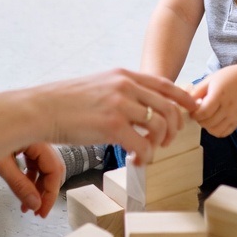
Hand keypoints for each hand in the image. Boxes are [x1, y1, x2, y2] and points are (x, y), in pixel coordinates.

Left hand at [0, 144, 64, 217]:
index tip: (42, 210)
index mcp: (37, 138)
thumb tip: (34, 204)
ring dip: (37, 187)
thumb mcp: (1, 164)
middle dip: (46, 192)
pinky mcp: (24, 144)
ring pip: (42, 168)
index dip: (50, 193)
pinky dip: (30, 178)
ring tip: (27, 205)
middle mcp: (38, 138)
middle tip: (38, 211)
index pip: (54, 169)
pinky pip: (33, 164)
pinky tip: (22, 190)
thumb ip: (19, 184)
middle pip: (51, 169)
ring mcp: (31, 141)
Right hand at [42, 69, 196, 165]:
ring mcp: (120, 104)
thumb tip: (138, 105)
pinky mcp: (112, 125)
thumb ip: (120, 91)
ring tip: (148, 153)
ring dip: (159, 145)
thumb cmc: (66, 102)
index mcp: (123, 75)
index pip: (165, 84)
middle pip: (169, 107)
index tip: (193, 110)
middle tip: (164, 143)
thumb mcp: (99, 85)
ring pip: (160, 126)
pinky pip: (143, 144)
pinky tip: (136, 160)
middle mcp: (125, 86)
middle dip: (174, 129)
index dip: (184, 98)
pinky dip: (146, 157)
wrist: (42, 108)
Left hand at [191, 66, 236, 136]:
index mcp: (219, 94)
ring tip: (206, 117)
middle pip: (207, 122)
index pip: (203, 112)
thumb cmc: (229, 77)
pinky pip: (223, 133)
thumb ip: (197, 91)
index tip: (193, 108)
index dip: (194, 113)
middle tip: (198, 112)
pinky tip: (214, 121)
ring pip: (214, 130)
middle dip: (198, 119)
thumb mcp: (210, 79)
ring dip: (206, 126)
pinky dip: (215, 130)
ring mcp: (234, 116)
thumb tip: (184, 102)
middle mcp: (228, 107)